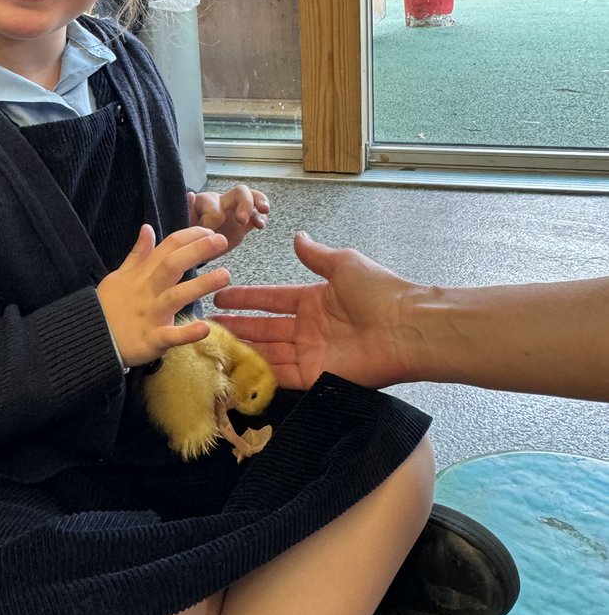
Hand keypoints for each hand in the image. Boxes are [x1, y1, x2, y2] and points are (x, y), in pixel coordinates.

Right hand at [97, 225, 230, 366]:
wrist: (91, 338)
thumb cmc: (108, 306)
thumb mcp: (119, 275)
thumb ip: (137, 254)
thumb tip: (147, 228)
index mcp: (142, 274)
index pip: (167, 247)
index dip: (189, 236)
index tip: (209, 230)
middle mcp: (148, 291)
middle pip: (172, 265)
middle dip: (197, 251)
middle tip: (222, 241)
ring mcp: (150, 315)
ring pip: (176, 296)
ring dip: (200, 285)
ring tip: (225, 275)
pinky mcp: (151, 340)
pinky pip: (170, 336)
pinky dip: (186, 333)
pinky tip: (204, 328)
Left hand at [187, 184, 268, 252]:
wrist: (194, 246)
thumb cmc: (187, 233)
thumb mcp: (184, 223)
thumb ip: (187, 210)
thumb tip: (190, 194)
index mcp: (206, 201)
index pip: (214, 207)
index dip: (210, 222)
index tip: (204, 234)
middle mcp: (223, 201)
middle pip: (240, 192)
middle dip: (245, 204)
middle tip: (241, 219)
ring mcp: (236, 210)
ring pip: (253, 198)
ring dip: (259, 202)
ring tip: (263, 211)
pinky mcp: (244, 222)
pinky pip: (257, 214)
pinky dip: (261, 218)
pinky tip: (260, 225)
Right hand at [211, 232, 416, 388]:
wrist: (406, 329)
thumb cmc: (379, 293)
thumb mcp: (344, 265)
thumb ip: (316, 255)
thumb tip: (298, 237)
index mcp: (313, 300)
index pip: (271, 299)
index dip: (246, 298)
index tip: (221, 295)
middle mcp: (308, 328)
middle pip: (264, 328)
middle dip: (236, 326)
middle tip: (206, 325)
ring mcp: (311, 353)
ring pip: (267, 352)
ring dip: (242, 350)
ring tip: (212, 346)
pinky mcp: (316, 377)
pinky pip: (281, 376)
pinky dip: (259, 375)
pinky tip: (235, 370)